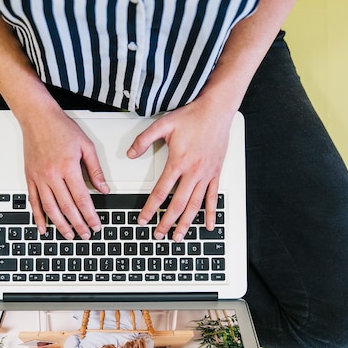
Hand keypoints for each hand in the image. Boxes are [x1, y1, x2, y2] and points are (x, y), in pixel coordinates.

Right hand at [20, 108, 109, 238]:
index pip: (82, 198)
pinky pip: (33, 201)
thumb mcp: (86, 146)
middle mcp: (52, 175)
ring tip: (69, 235)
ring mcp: (39, 177)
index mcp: (68, 167)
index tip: (96, 225)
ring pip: (50, 208)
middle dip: (78, 224)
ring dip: (60, 225)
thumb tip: (104, 188)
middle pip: (67, 207)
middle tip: (86, 235)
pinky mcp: (30, 177)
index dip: (90, 215)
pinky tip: (43, 227)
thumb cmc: (61, 128)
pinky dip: (38, 216)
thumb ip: (95, 169)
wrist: (37, 117)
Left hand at [127, 99, 235, 240]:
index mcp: (178, 162)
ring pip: (195, 205)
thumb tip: (130, 154)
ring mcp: (206, 174)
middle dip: (167, 222)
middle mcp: (193, 172)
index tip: (143, 220)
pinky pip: (214, 197)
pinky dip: (210, 213)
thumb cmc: (192, 116)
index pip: (160, 192)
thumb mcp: (163, 125)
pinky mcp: (216, 173)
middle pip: (177, 204)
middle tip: (158, 234)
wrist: (217, 110)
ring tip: (178, 236)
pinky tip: (207, 226)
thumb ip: (144, 140)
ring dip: (186, 223)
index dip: (150, 209)